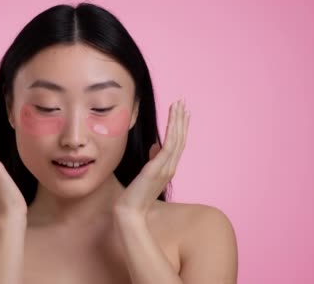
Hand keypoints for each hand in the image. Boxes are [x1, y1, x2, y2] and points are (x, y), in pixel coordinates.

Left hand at [114, 99, 189, 216]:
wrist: (129, 212)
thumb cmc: (135, 196)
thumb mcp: (145, 175)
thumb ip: (153, 160)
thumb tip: (155, 146)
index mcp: (167, 168)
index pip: (177, 143)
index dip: (180, 127)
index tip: (183, 112)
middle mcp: (170, 167)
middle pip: (180, 138)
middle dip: (181, 119)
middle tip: (183, 102)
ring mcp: (165, 168)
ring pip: (176, 139)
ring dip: (178, 120)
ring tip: (180, 105)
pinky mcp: (157, 168)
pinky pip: (169, 146)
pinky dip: (172, 130)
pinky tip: (173, 118)